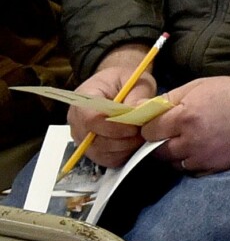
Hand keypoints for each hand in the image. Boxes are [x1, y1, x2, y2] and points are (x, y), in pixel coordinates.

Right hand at [67, 46, 157, 169]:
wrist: (117, 87)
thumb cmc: (125, 82)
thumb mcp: (136, 81)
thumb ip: (137, 96)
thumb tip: (138, 112)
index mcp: (83, 99)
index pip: (91, 119)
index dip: (113, 127)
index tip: (134, 127)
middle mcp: (76, 121)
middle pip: (94, 141)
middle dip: (122, 140)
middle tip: (142, 133)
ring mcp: (81, 137)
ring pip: (100, 153)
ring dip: (123, 148)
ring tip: (139, 136)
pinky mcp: (91, 149)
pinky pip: (105, 160)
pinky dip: (122, 155)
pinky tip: (132, 143)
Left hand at [142, 76, 229, 173]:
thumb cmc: (229, 93)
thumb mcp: (197, 86)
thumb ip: (167, 99)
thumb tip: (141, 109)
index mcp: (184, 117)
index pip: (149, 131)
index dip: (151, 126)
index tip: (159, 123)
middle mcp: (191, 141)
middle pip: (158, 151)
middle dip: (160, 142)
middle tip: (172, 133)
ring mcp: (204, 157)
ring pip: (174, 163)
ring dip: (176, 154)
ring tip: (188, 141)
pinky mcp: (217, 167)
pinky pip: (193, 171)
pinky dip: (192, 162)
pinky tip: (201, 150)